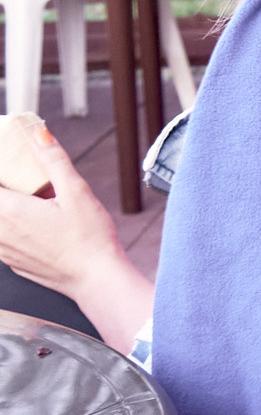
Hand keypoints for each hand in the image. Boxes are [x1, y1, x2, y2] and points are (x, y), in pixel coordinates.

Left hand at [0, 133, 154, 353]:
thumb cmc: (89, 241)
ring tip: (22, 198)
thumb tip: (38, 135)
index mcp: (10, 212)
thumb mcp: (76, 192)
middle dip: (3, 188)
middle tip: (15, 181)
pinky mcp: (12, 262)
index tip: (7, 165)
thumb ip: (53, 160)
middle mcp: (1, 233)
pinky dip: (6, 226)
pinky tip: (26, 221)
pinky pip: (0, 240)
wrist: (96, 280)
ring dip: (5, 206)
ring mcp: (4, 251)